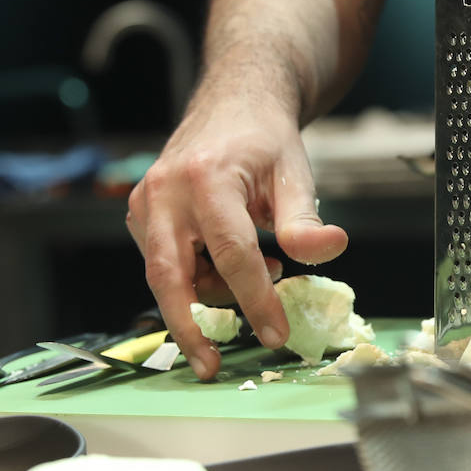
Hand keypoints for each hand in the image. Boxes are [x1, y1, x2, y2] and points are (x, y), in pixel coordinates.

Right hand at [125, 81, 347, 379]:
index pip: (231, 255)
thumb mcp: (295, 176)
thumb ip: (306, 221)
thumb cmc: (265, 141)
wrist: (233, 104)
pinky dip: (194, 278)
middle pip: (169, 276)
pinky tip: (231, 265)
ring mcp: (144, 202)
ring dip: (207, 295)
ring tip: (259, 276)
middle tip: (212, 366)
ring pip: (164, 274)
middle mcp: (165, 191)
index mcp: (206, 179)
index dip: (254, 301)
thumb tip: (332, 249)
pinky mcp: (139, 214)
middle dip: (190, 328)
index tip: (275, 335)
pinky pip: (161, 262)